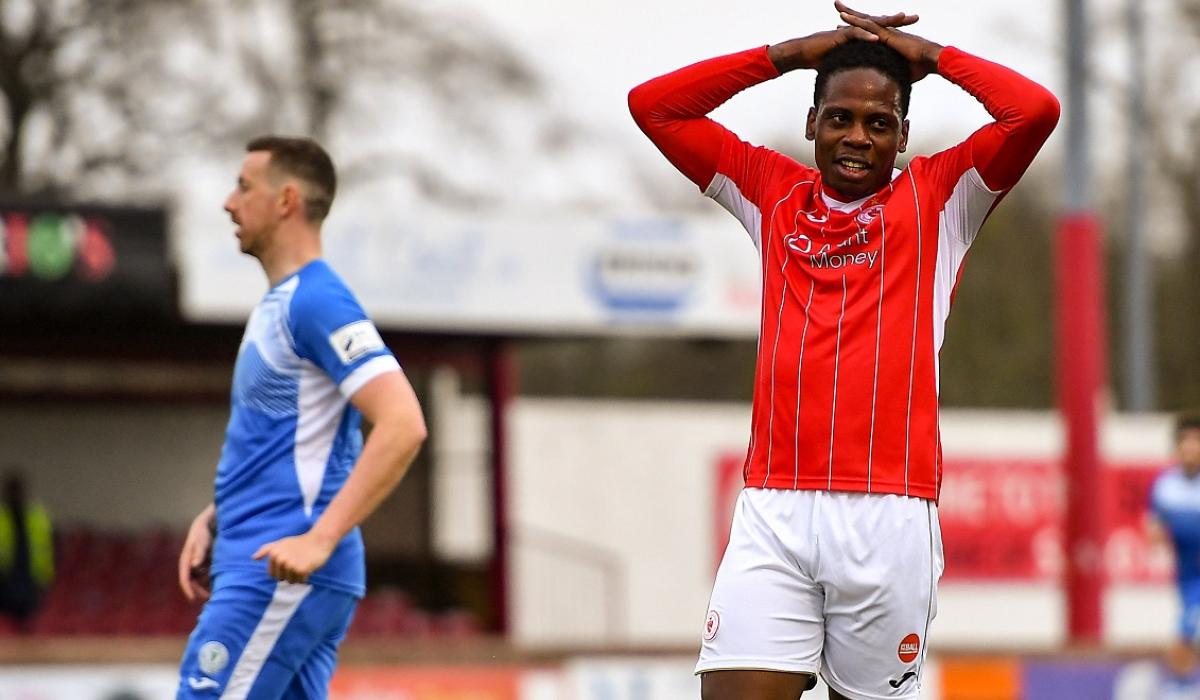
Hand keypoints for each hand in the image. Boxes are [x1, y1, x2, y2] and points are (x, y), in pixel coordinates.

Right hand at [178, 504, 214, 602]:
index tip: (193, 599)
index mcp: (186, 561)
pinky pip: (206, 575)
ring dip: (206, 587)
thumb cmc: (202, 532)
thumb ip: (199, 552)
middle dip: (199, 592)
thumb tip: (194, 566)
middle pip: (193, 583)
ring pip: (200, 580)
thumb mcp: (201, 541)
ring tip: (217, 594)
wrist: (208, 524)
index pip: (185, 579)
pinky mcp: (204, 563)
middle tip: (210, 599)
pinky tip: (220, 584)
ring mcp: (197, 565)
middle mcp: (190, 565)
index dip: (188, 590)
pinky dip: (211, 580)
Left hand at [252, 531, 336, 584]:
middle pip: (281, 579)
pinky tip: (308, 568)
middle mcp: (280, 560)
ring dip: (298, 576)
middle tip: (298, 562)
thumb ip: (266, 549)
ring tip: (303, 564)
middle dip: (289, 574)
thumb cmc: (299, 542)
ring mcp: (290, 565)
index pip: (272, 574)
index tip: (289, 561)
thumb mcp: (280, 543)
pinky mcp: (301, 570)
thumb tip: (253, 558)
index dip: (281, 571)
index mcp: (273, 554)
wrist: (318, 540)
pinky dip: (305, 577)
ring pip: (291, 581)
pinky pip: (300, 581)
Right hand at [768, 9, 919, 72]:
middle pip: (880, 24)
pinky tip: (877, 38)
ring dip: (886, 23)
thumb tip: (865, 81)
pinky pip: (856, 34)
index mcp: (860, 37)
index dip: (896, 32)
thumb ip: (856, 68)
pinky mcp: (840, 35)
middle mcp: (857, 31)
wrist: (803, 54)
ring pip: (870, 24)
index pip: (881, 32)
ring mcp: (849, 31)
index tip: (912, 32)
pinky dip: (866, 36)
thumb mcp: (843, 65)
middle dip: (897, 21)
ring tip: (900, 20)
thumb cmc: (821, 60)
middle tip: (914, 18)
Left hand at [835, 1, 942, 80]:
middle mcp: (886, 32)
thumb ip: (890, 74)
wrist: (931, 60)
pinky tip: (844, 17)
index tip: (846, 25)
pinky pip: (868, 26)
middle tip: (839, 8)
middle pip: (866, 21)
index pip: (870, 32)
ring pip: (865, 20)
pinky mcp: (886, 35)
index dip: (859, 28)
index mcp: (888, 40)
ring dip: (850, 14)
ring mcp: (886, 32)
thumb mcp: (900, 71)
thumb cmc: (920, 67)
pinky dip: (856, 21)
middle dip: (852, 16)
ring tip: (837, 6)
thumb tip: (884, 86)